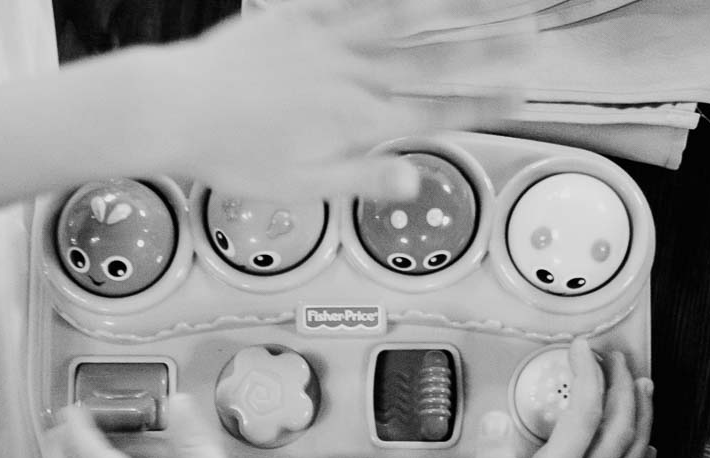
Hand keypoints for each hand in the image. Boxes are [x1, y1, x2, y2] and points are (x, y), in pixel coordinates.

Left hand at [157, 0, 531, 198]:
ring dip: (456, 9)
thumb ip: (362, 179)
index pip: (435, 115)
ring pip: (406, 20)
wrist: (177, 108)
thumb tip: (413, 178)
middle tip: (533, 38)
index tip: (521, 97)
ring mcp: (328, 40)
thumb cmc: (233, 155)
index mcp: (357, 124)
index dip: (482, 106)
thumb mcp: (302, 187)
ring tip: (496, 1)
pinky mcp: (300, 17)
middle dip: (488, 51)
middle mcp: (352, 77)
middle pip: (435, 62)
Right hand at [454, 342, 653, 457]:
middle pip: (619, 425)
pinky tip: (650, 451)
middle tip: (616, 357)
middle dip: (623, 384)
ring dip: (643, 415)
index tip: (579, 348)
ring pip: (635, 452)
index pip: (583, 412)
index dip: (586, 374)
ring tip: (643, 387)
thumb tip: (496, 421)